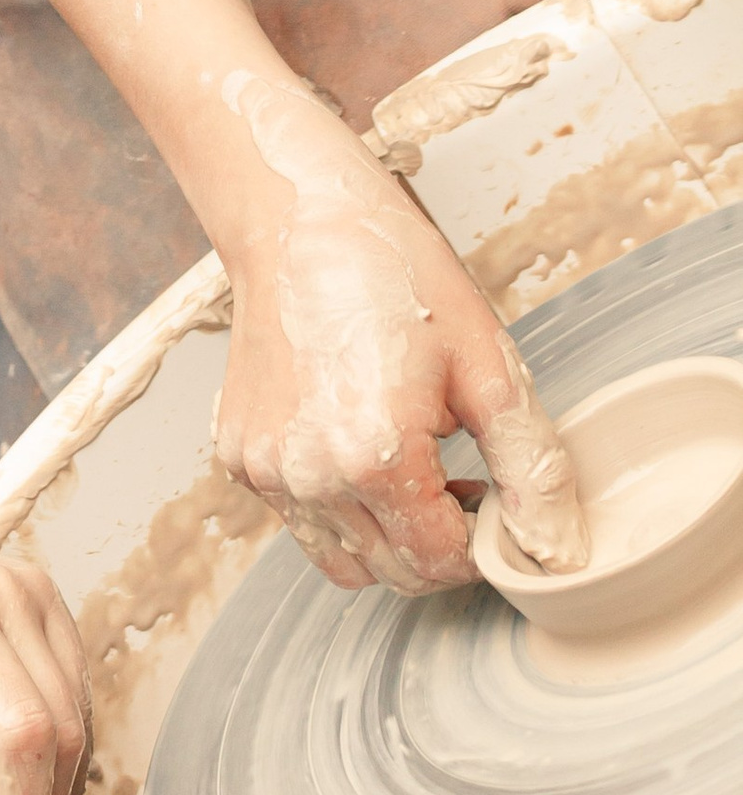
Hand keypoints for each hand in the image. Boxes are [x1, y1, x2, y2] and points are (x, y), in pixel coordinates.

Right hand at [212, 71, 584, 591]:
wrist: (298, 221)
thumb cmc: (391, 274)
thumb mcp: (486, 366)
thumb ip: (531, 467)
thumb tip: (556, 545)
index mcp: (374, 458)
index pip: (441, 562)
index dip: (479, 541)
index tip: (487, 495)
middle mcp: (308, 476)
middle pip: (392, 573)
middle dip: (436, 545)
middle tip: (456, 478)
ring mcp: (265, 470)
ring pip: (342, 560)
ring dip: (384, 536)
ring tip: (408, 468)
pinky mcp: (238, 456)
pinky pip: (298, 518)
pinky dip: (334, 503)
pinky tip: (356, 440)